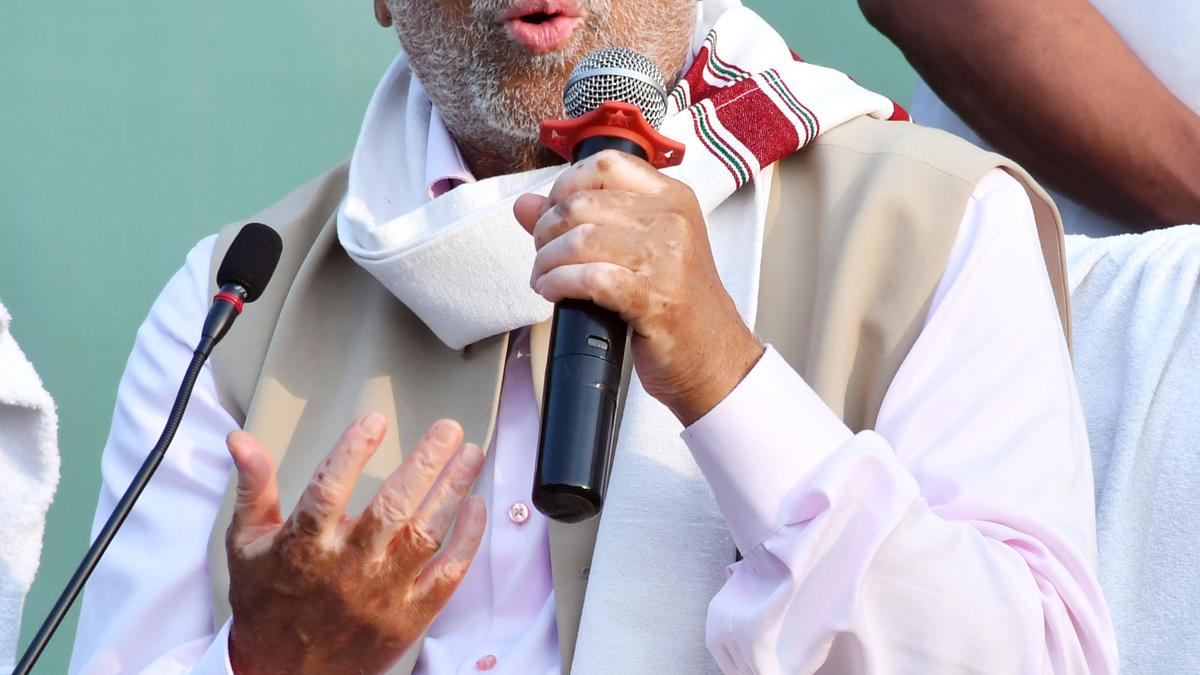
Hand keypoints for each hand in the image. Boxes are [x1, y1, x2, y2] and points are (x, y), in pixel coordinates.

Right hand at [224, 415, 485, 673]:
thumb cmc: (266, 604)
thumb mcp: (246, 543)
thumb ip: (253, 487)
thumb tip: (241, 440)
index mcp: (304, 547)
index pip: (329, 490)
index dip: (352, 452)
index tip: (374, 421)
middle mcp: (346, 568)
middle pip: (392, 507)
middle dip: (426, 462)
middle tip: (449, 430)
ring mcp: (381, 594)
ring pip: (426, 534)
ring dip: (453, 490)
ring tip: (471, 455)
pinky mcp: (408, 617)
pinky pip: (447, 574)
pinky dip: (466, 540)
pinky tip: (476, 508)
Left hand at [514, 150, 763, 424]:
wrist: (713, 356)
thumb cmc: (678, 303)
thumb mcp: (641, 248)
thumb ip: (584, 219)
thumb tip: (525, 205)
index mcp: (672, 198)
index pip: (606, 164)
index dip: (565, 185)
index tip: (552, 212)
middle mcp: (672, 220)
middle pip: (582, 203)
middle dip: (545, 231)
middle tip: (543, 253)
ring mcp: (666, 258)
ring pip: (579, 240)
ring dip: (546, 261)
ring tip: (544, 277)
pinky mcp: (653, 297)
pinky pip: (588, 278)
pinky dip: (559, 284)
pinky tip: (554, 292)